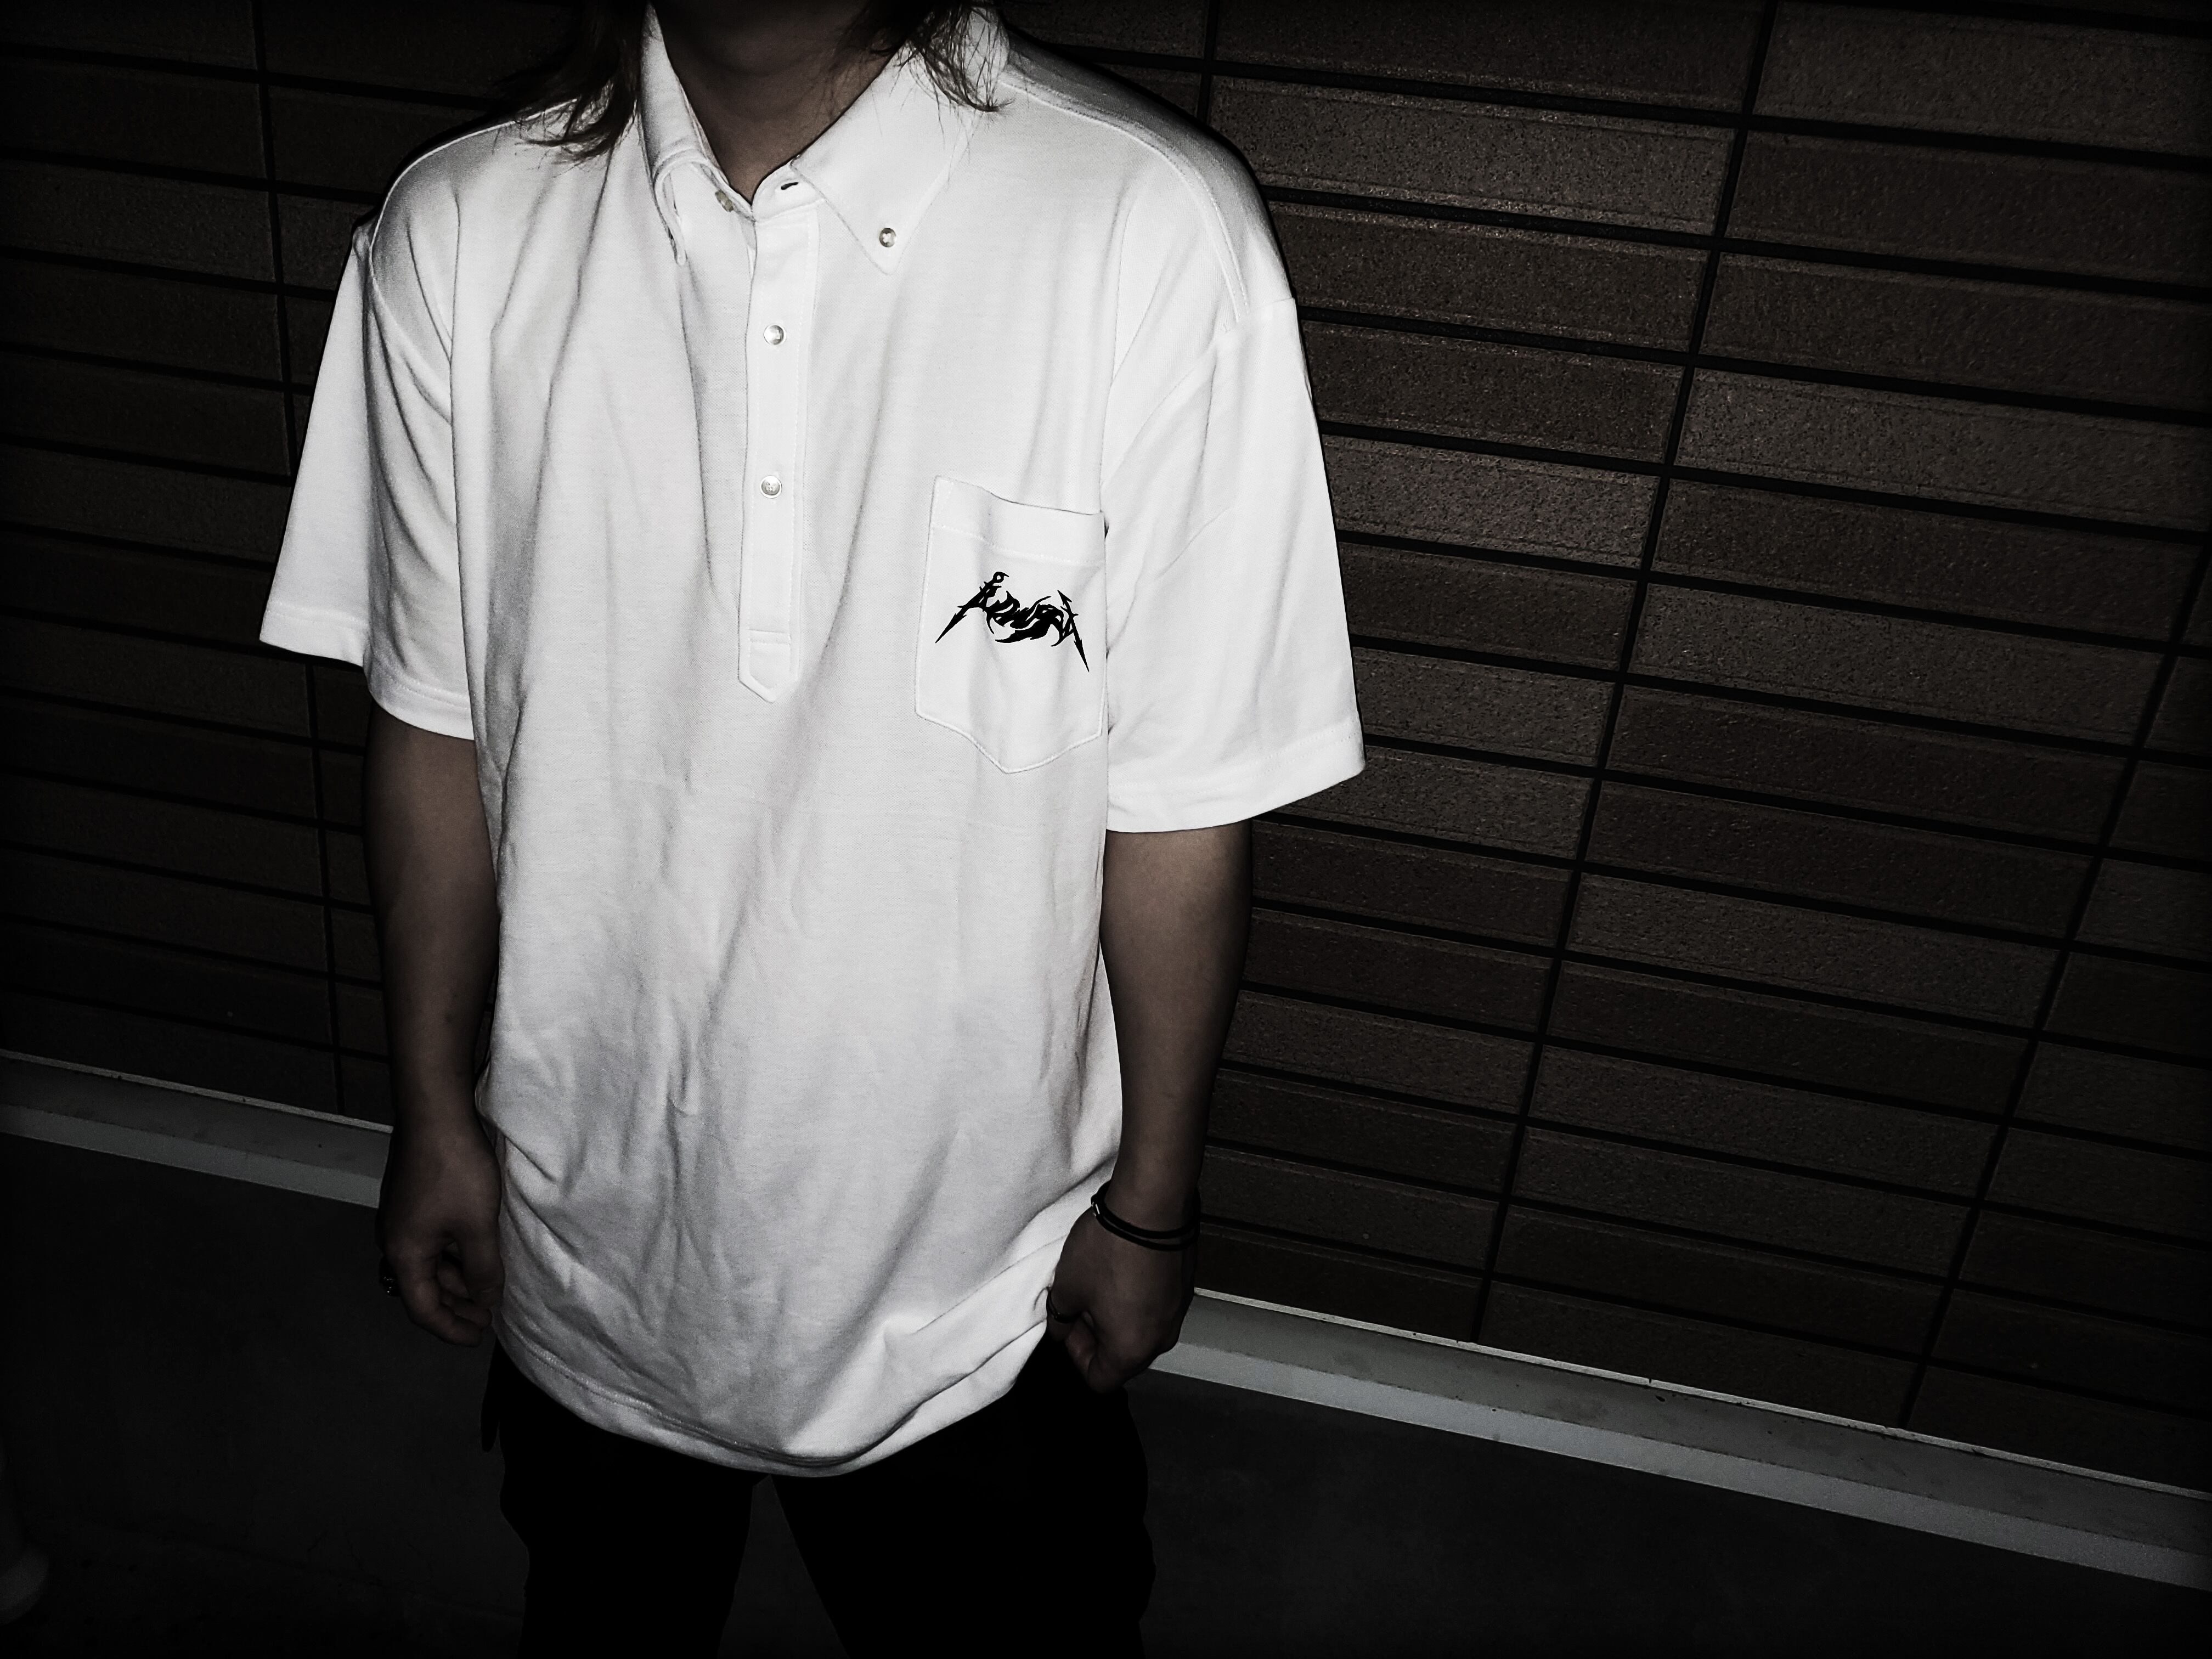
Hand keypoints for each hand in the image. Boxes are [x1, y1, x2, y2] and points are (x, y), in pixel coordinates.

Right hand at [379, 1108, 504, 1344]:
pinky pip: (433, 1239)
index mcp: (404, 1253)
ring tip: (491, 1285)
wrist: (435, 1112)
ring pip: (430, 1261)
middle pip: (424, 1287)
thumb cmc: (456, 1171)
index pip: (423, 1309)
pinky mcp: (414, 1198)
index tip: (478, 1338)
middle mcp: (394, 1239)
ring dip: (459, 1277)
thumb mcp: (477, 1227)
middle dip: (458, 1304)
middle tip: (490, 1315)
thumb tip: (486, 1300)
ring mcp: (403, 1217)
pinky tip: (480, 1250)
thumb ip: (483, 1269)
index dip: (450, 1328)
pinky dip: (455, 1252)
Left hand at [1045, 1198, 1196, 1391]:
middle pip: (1123, 1357)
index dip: (1076, 1354)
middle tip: (1080, 1299)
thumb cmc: (1108, 1250)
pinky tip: (1123, 1265)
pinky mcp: (1186, 1285)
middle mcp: (1161, 1338)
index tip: (1068, 1321)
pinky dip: (1137, 1296)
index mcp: (1132, 1350)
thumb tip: (1062, 1327)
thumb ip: (1060, 1318)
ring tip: (1100, 1279)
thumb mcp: (1066, 1287)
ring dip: (1118, 1314)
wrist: (1152, 1204)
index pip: (1099, 1380)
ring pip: (1141, 1329)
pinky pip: (1156, 1305)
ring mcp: (1178, 1311)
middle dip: (1097, 1334)